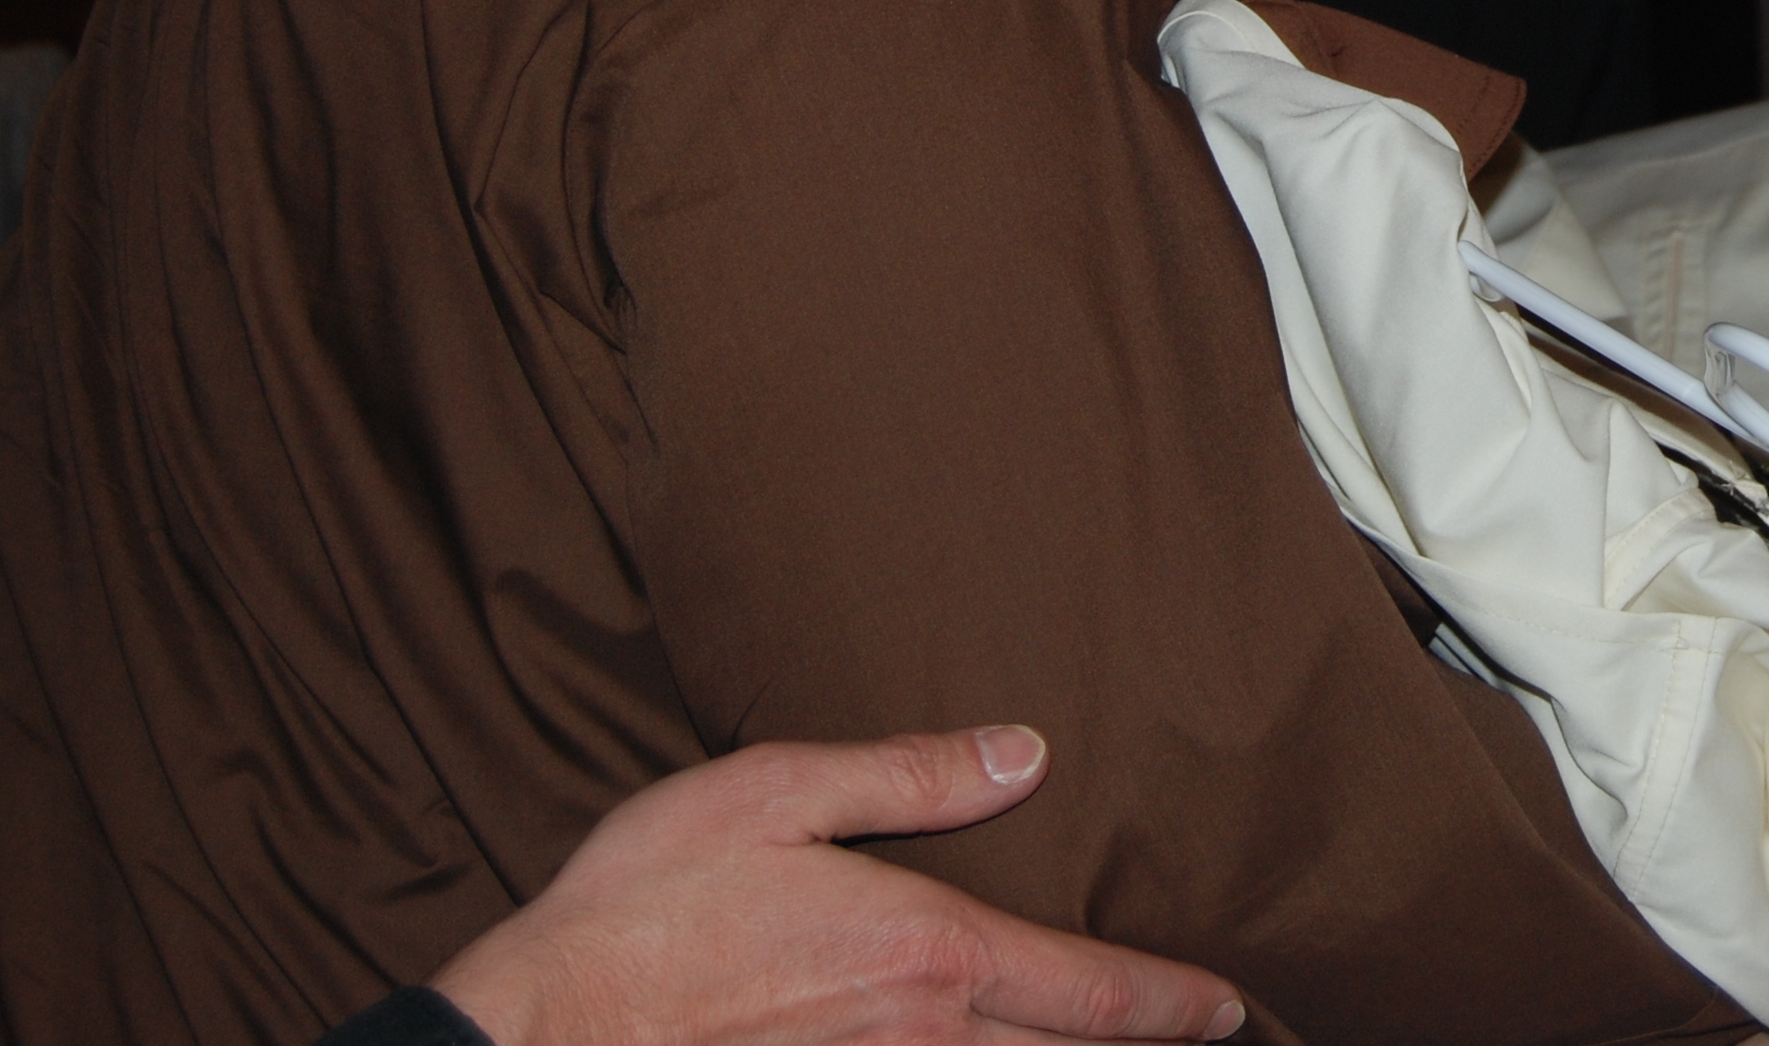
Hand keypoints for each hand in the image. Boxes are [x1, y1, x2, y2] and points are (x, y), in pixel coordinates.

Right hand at [433, 728, 1247, 1045]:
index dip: (1174, 1003)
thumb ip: (909, 777)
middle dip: (1141, 1045)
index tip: (1231, 1007)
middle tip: (1207, 1032)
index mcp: (924, 952)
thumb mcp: (773, 794)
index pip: (1089, 991)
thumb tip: (1022, 753)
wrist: (537, 1030)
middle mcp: (918, 1042)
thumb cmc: (642, 908)